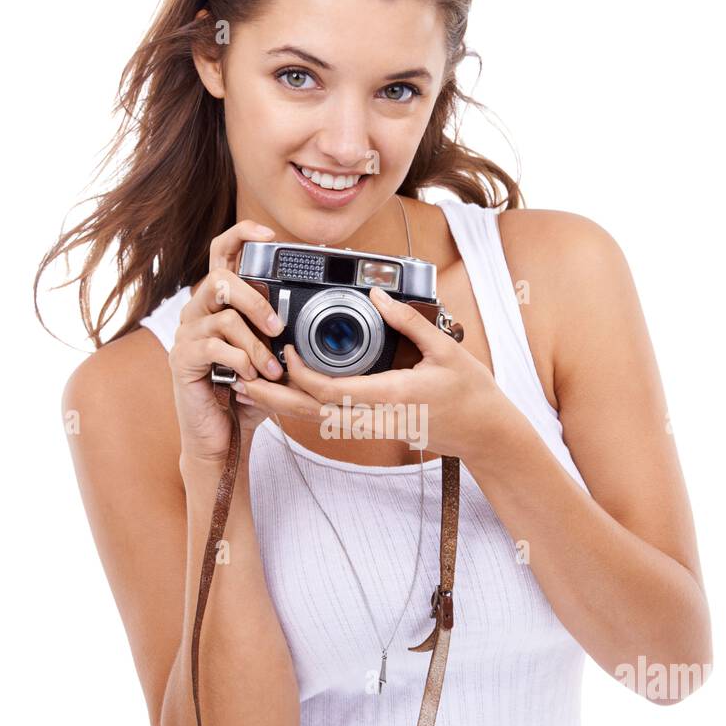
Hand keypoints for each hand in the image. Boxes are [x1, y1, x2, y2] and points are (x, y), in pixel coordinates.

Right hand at [168, 220, 287, 463]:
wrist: (222, 437)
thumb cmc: (248, 394)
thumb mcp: (273, 357)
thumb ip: (282, 333)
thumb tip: (311, 314)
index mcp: (219, 302)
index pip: (222, 253)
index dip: (242, 235)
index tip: (269, 235)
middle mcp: (198, 311)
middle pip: (221, 279)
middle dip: (256, 302)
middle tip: (279, 328)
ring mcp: (187, 334)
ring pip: (224, 317)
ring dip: (256, 345)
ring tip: (272, 370)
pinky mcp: (181, 358)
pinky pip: (213, 346)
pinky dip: (240, 362)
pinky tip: (249, 379)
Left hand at [233, 284, 513, 460]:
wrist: (484, 432)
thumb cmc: (470, 391)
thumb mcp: (445, 349)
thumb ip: (408, 320)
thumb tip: (377, 293)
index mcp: (391, 396)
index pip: (331, 390)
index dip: (299, 373)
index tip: (284, 348)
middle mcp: (376, 417)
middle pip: (312, 413)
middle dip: (273, 397)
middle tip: (240, 378)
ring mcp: (374, 428)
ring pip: (317, 422)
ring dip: (282, 406)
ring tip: (250, 388)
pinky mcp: (374, 429)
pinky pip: (331, 423)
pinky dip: (303, 410)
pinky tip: (285, 397)